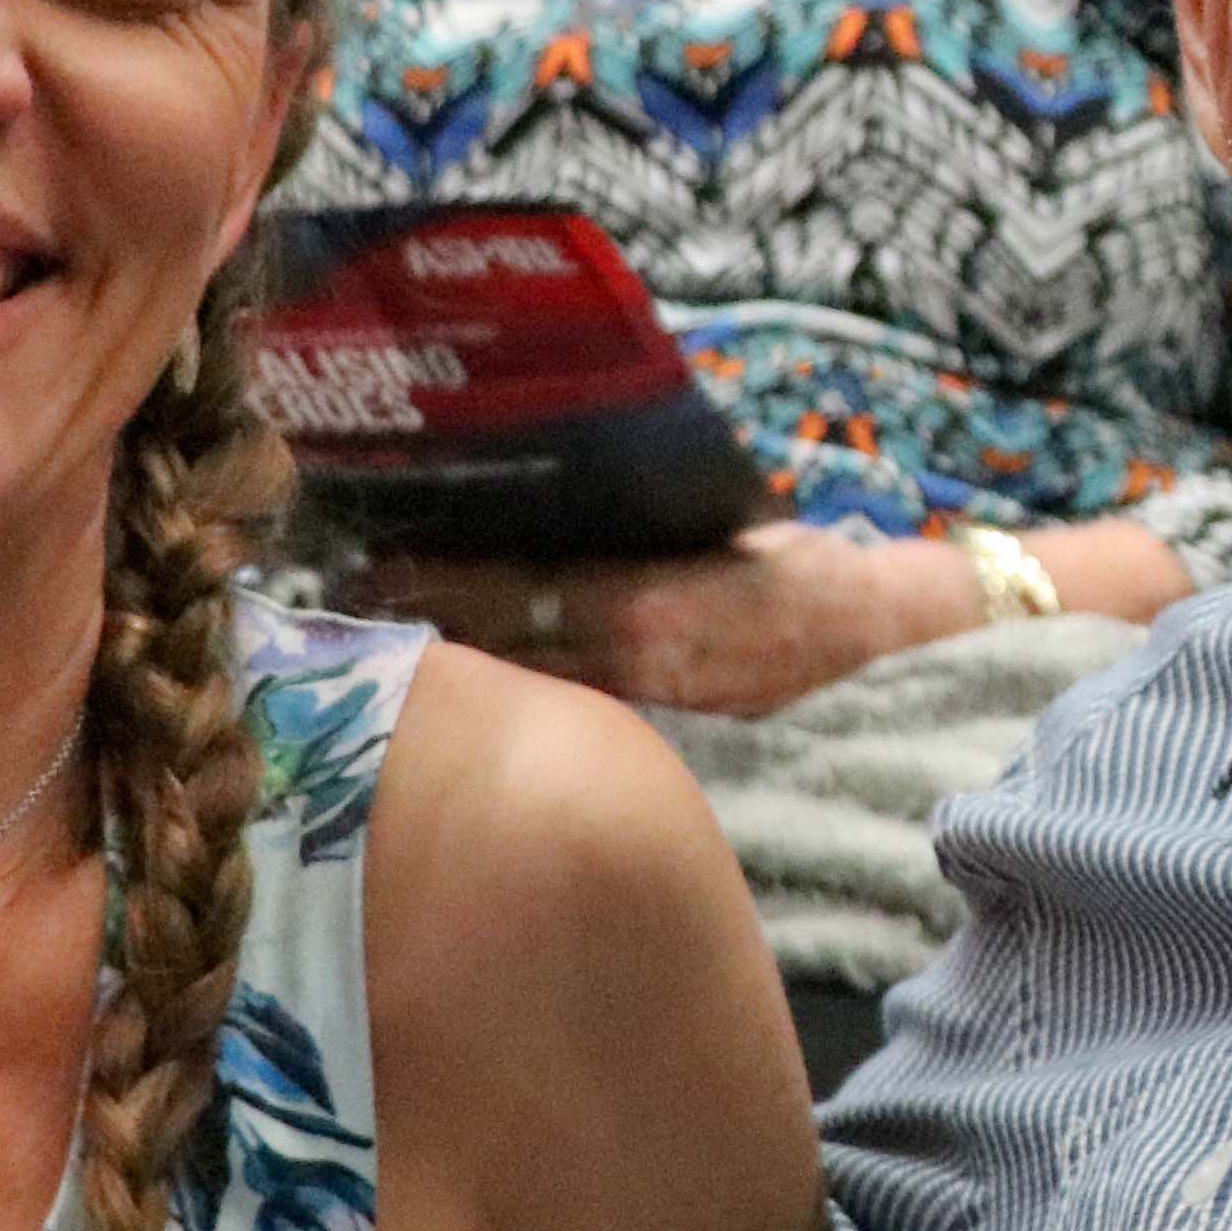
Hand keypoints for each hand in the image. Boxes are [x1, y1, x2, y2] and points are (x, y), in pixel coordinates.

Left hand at [357, 522, 970, 716]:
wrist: (887, 644)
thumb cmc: (802, 568)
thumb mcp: (718, 524)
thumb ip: (636, 530)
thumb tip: (546, 504)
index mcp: (642, 602)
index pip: (507, 594)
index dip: (430, 585)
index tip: (365, 564)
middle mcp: (633, 664)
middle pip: (498, 648)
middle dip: (423, 624)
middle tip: (344, 603)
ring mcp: (645, 705)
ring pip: (527, 683)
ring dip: (459, 661)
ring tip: (387, 638)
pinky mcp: (663, 726)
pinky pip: (571, 704)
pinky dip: (519, 685)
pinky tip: (478, 674)